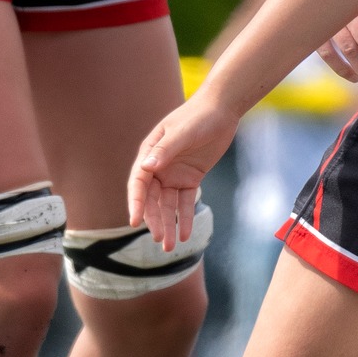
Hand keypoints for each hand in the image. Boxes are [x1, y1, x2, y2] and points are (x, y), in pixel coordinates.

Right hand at [129, 91, 241, 249]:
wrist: (222, 110)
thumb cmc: (199, 116)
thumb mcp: (183, 132)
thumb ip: (166, 149)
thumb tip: (148, 167)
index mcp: (150, 153)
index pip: (139, 183)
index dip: (137, 202)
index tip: (135, 221)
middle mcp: (158, 167)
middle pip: (152, 199)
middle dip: (155, 220)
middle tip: (159, 240)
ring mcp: (174, 174)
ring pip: (167, 205)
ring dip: (168, 224)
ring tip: (170, 246)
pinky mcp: (190, 179)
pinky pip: (185, 202)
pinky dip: (184, 218)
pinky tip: (184, 235)